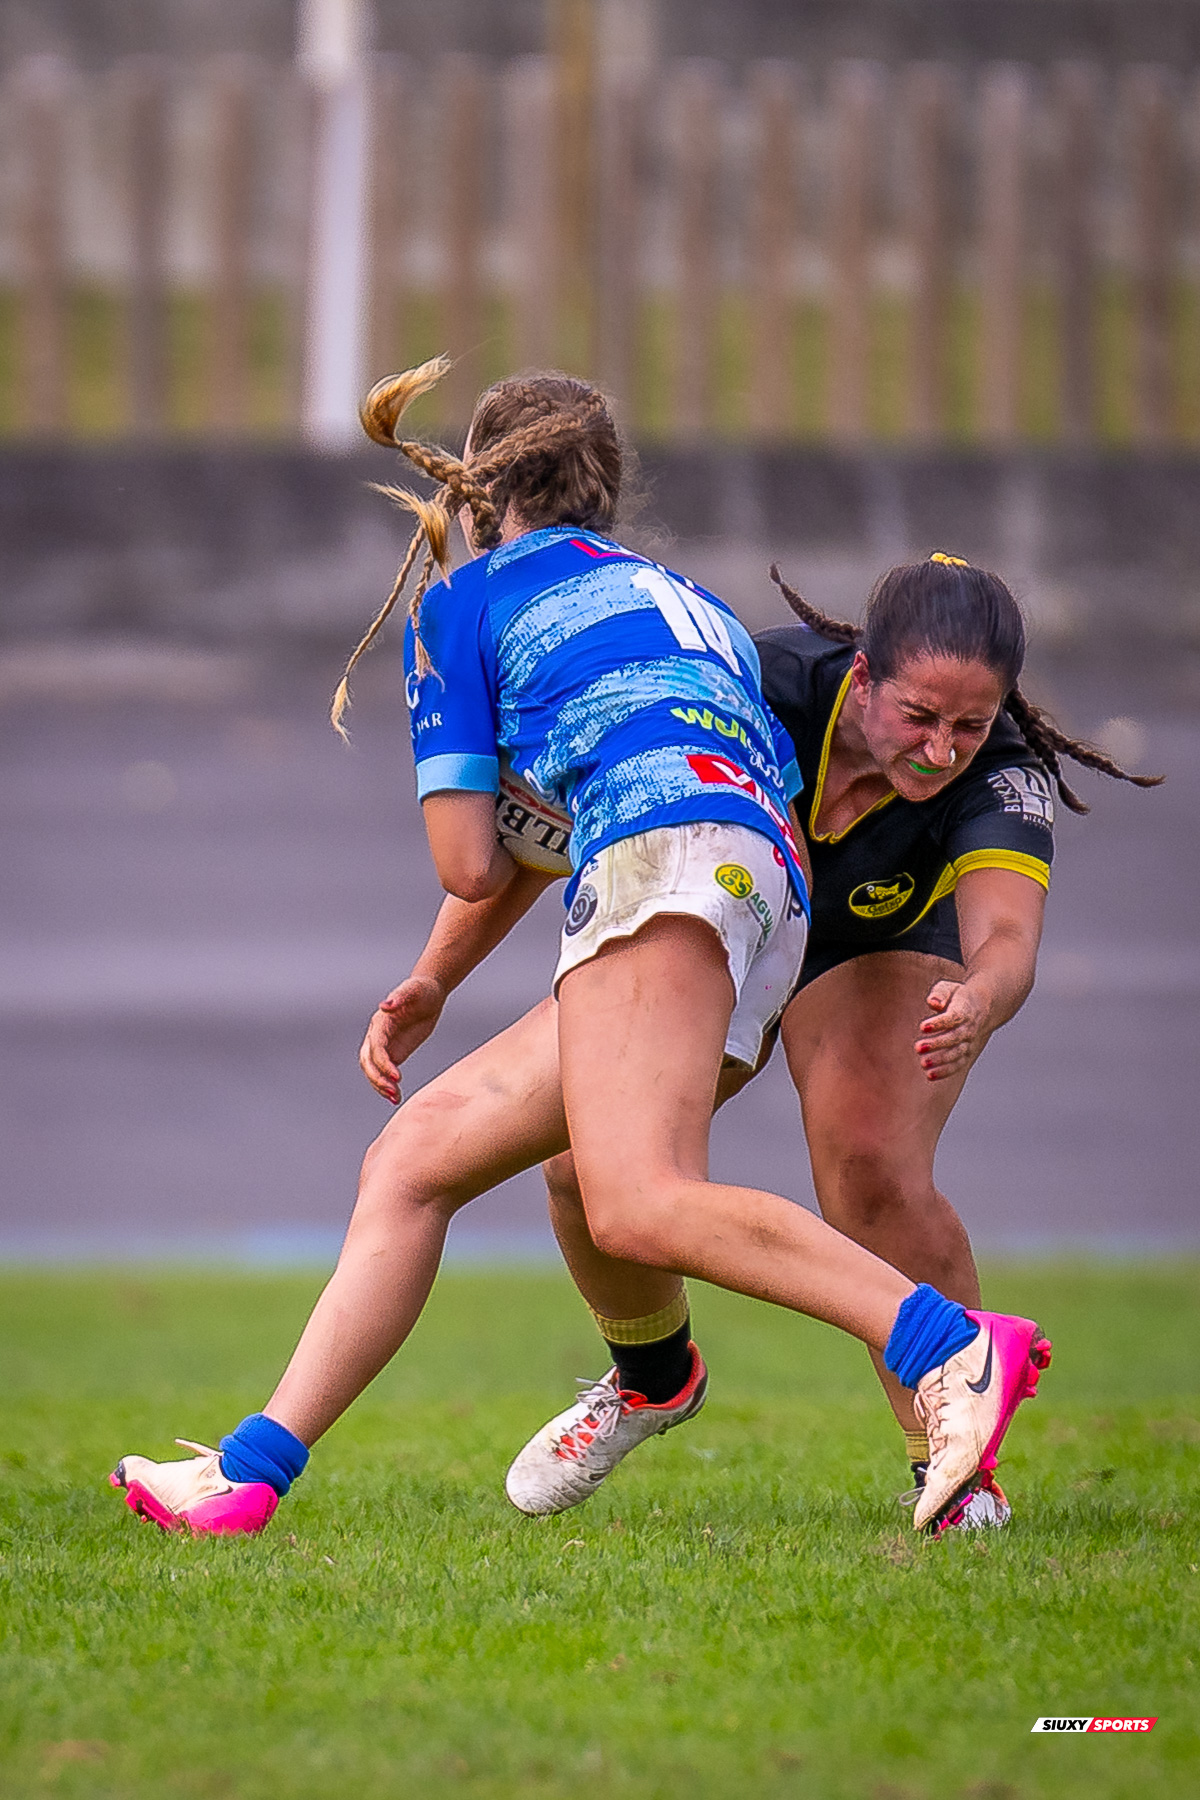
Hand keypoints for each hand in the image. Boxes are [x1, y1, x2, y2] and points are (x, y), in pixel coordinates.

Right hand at [359, 975, 445, 1102]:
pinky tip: (397, 1096)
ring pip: (372, 1070)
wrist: (430, 995)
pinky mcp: (393, 1052)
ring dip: (379, 1086)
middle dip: (377, 1078)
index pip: (375, 1047)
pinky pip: (384, 1072)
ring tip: (395, 1098)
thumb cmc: (422, 990)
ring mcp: (384, 1046)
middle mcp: (377, 1035)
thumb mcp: (414, 990)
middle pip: (368, 1061)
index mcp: (380, 1022)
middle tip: (393, 1092)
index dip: (382, 1062)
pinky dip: (387, 1085)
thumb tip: (385, 1005)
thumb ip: (399, 997)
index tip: (396, 1076)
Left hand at [915, 979, 989, 1082]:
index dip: (939, 1023)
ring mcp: (968, 1042)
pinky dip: (945, 1071)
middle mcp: (969, 1028)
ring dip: (940, 1060)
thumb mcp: (949, 988)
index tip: (922, 1027)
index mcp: (965, 1010)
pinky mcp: (965, 1053)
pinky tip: (930, 1075)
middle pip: (954, 1038)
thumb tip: (933, 1002)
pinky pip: (957, 1064)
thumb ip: (940, 993)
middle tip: (918, 1047)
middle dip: (937, 1044)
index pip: (953, 1018)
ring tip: (923, 1063)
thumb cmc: (957, 997)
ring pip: (956, 1053)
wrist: (981, 1008)